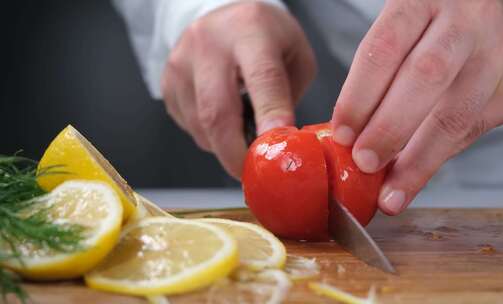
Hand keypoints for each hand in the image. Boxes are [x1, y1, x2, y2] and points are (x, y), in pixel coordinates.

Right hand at [161, 2, 315, 177]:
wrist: (222, 17)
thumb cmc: (265, 38)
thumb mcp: (294, 55)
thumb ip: (288, 95)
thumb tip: (277, 141)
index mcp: (250, 31)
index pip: (262, 79)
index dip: (271, 117)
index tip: (278, 148)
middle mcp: (210, 44)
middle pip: (218, 112)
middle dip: (236, 154)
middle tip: (252, 174)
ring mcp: (181, 63)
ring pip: (200, 126)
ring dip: (224, 146)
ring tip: (242, 139)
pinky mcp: (167, 82)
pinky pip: (188, 125)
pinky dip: (209, 136)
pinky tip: (223, 121)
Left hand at [331, 0, 502, 214]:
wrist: (494, 18)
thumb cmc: (434, 32)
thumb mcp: (404, 36)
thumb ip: (381, 79)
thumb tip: (351, 141)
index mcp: (422, 0)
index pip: (384, 48)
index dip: (359, 96)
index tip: (342, 135)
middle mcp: (466, 19)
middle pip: (424, 77)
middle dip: (389, 129)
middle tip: (364, 164)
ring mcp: (500, 50)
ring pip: (456, 114)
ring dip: (418, 160)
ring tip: (392, 192)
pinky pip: (474, 131)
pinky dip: (441, 156)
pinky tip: (420, 170)